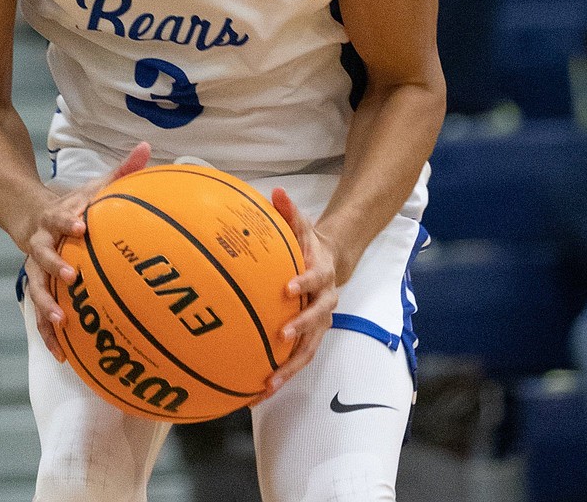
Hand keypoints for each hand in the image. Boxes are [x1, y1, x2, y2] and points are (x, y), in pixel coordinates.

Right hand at [23, 142, 150, 357]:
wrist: (31, 216)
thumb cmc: (73, 204)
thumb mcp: (93, 186)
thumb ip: (121, 170)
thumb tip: (146, 147)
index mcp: (55, 219)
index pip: (60, 217)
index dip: (69, 221)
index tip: (82, 225)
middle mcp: (40, 245)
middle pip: (43, 256)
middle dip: (55, 266)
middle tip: (72, 277)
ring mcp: (36, 269)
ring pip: (37, 290)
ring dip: (47, 307)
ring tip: (61, 323)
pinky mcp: (39, 289)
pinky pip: (40, 315)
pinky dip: (49, 334)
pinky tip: (63, 354)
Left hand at [259, 186, 338, 397]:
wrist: (330, 263)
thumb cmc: (307, 243)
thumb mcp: (301, 225)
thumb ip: (289, 211)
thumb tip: (277, 192)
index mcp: (322, 275)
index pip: (316, 279)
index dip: (304, 283)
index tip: (288, 289)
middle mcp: (324, 303)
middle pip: (316, 322)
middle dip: (299, 332)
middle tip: (279, 339)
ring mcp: (318, 325)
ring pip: (307, 351)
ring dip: (289, 369)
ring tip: (267, 385)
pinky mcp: (308, 340)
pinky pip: (296, 361)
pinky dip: (280, 376)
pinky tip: (256, 393)